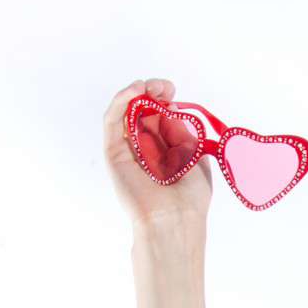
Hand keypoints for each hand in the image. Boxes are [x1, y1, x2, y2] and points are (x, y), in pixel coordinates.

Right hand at [103, 78, 211, 229]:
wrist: (172, 221)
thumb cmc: (190, 200)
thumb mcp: (195, 159)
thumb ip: (184, 134)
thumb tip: (173, 111)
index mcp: (166, 154)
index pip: (160, 118)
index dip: (164, 100)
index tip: (172, 91)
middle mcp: (146, 152)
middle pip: (143, 112)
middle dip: (152, 93)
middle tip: (163, 86)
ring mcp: (128, 153)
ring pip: (126, 113)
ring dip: (136, 93)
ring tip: (148, 85)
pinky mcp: (114, 154)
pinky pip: (112, 121)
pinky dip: (121, 101)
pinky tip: (135, 91)